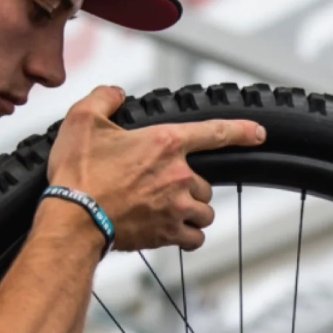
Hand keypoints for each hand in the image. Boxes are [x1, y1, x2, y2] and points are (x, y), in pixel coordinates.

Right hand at [46, 85, 264, 251]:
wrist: (72, 219)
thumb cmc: (78, 173)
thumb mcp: (83, 121)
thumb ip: (104, 99)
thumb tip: (116, 94)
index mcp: (164, 142)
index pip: (215, 132)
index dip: (241, 130)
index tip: (259, 133)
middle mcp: (178, 175)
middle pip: (204, 183)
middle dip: (189, 186)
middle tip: (158, 188)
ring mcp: (176, 207)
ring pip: (204, 212)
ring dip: (192, 212)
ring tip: (167, 211)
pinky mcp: (169, 234)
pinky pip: (195, 238)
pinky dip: (188, 236)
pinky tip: (173, 232)